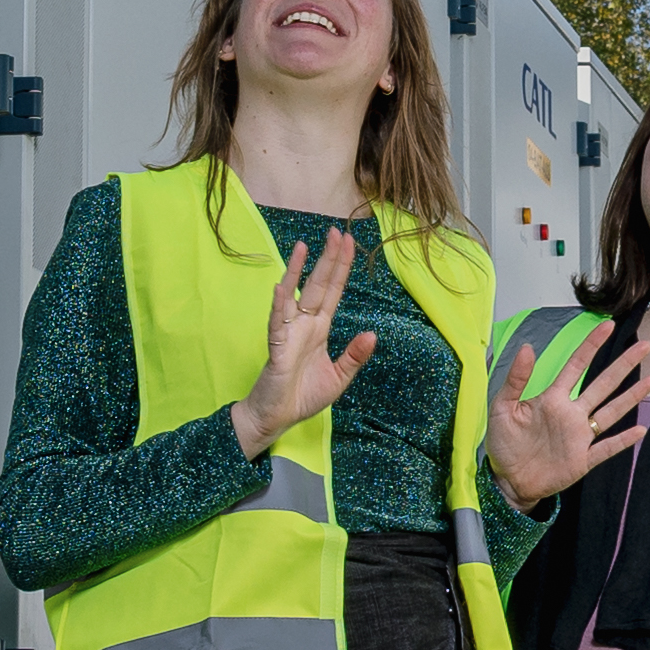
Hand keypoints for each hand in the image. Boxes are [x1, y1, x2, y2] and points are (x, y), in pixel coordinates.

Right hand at [231, 231, 379, 457]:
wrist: (277, 418)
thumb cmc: (303, 396)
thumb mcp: (338, 378)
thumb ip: (354, 356)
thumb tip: (372, 334)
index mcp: (320, 328)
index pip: (333, 291)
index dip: (341, 268)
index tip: (349, 243)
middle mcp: (304, 324)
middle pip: (317, 285)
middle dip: (327, 260)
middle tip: (335, 232)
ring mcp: (288, 333)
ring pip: (294, 296)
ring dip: (297, 271)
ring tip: (303, 246)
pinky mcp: (276, 348)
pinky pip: (277, 323)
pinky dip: (278, 305)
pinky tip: (281, 288)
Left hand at [482, 336, 649, 510]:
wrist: (507, 480)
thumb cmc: (505, 443)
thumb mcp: (502, 407)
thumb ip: (515, 379)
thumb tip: (527, 347)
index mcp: (553, 398)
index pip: (576, 366)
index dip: (592, 345)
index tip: (608, 326)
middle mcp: (572, 414)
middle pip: (603, 384)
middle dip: (623, 365)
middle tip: (645, 346)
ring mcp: (579, 436)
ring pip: (611, 413)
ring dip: (631, 397)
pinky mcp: (582, 460)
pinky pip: (606, 448)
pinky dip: (623, 441)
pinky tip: (640, 430)